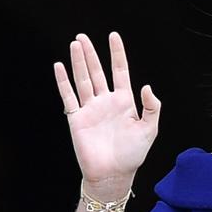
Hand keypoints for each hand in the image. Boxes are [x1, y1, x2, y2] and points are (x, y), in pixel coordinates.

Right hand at [53, 31, 160, 187]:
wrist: (113, 175)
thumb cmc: (132, 156)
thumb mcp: (149, 130)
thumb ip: (152, 108)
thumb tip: (146, 86)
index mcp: (125, 103)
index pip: (120, 72)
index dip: (117, 54)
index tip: (113, 36)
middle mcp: (106, 103)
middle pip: (97, 72)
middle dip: (91, 54)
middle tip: (83, 37)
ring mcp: (91, 109)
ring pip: (83, 80)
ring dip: (79, 62)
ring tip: (75, 44)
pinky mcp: (77, 119)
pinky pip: (69, 97)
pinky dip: (64, 82)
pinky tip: (60, 66)